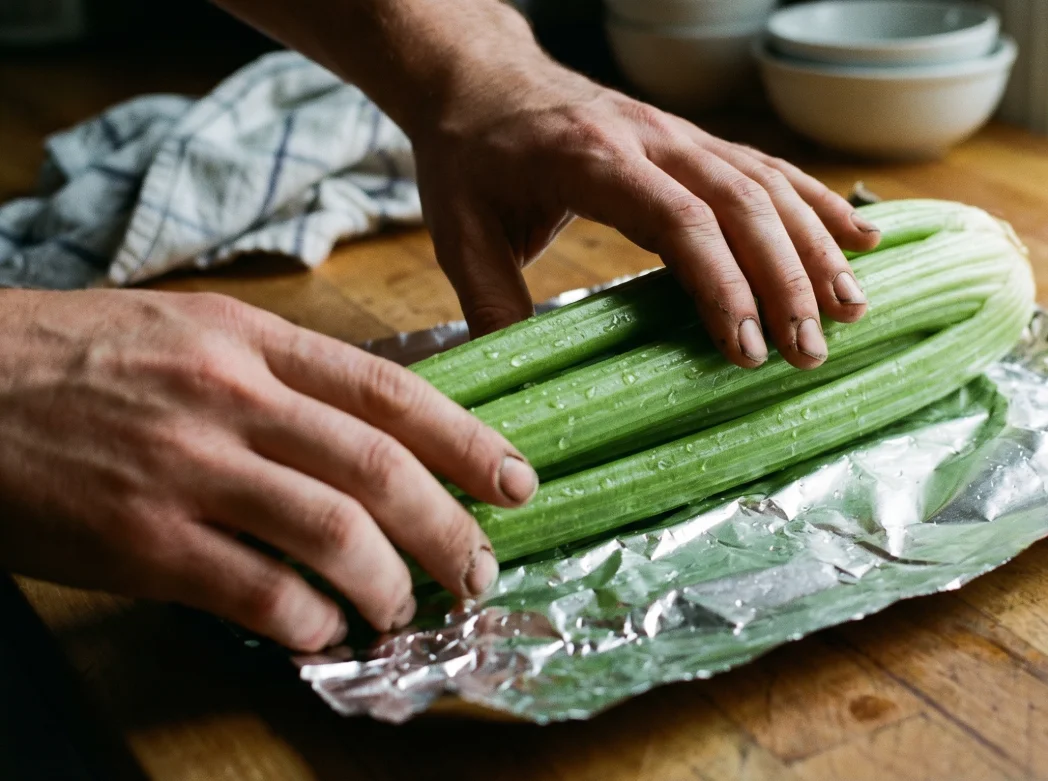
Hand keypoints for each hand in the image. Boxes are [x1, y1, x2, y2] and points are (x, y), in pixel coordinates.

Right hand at [0, 289, 536, 650]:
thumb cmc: (79, 357)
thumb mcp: (191, 331)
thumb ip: (282, 373)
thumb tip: (374, 430)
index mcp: (250, 340)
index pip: (390, 390)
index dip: (467, 442)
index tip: (515, 481)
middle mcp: (230, 397)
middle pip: (379, 467)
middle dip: (449, 528)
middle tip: (478, 569)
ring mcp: (186, 469)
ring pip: (332, 531)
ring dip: (386, 583)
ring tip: (402, 608)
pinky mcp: (140, 539)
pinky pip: (256, 591)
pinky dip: (306, 619)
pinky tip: (320, 628)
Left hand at [410, 61, 882, 369]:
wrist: (482, 77)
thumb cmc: (471, 156)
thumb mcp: (456, 229)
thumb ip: (489, 301)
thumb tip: (521, 380)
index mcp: (591, 158)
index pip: (678, 219)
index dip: (721, 283)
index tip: (747, 348)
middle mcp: (650, 138)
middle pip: (740, 203)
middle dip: (785, 279)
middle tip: (810, 351)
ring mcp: (680, 133)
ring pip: (767, 184)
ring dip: (816, 247)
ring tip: (852, 310)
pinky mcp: (696, 140)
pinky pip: (770, 169)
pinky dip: (819, 203)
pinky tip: (863, 239)